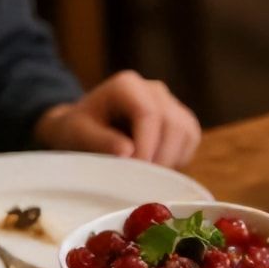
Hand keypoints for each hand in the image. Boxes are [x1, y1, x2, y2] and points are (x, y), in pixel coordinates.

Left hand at [33, 71, 200, 167]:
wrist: (85, 130)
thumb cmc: (78, 131)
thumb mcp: (77, 134)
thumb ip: (99, 141)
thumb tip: (128, 152)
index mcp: (127, 86)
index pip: (149, 114)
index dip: (146, 146)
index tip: (136, 172)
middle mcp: (154, 90)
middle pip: (173, 124)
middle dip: (160, 157)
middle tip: (142, 181)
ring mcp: (171, 104)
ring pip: (187, 133)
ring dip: (170, 160)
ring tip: (147, 176)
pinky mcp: (182, 123)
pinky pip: (191, 142)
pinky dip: (178, 160)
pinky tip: (156, 168)